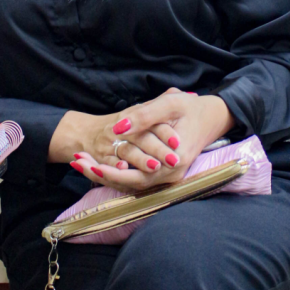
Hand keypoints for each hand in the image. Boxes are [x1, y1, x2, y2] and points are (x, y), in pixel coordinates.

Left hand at [71, 89, 234, 192]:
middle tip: (75, 162)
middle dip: (100, 174)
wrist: (213, 117)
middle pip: (129, 184)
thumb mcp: (170, 104)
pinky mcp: (163, 174)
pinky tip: (96, 163)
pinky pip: (136, 178)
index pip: (134, 176)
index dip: (108, 171)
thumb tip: (118, 127)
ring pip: (131, 184)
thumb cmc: (192, 109)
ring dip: (105, 174)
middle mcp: (170, 176)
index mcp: (173, 161)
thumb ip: (144, 116)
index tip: (87, 161)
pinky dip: (116, 173)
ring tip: (79, 162)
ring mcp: (167, 177)